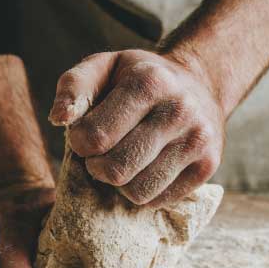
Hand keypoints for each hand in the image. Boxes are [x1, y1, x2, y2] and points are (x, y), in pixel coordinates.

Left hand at [49, 49, 225, 205]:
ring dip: (120, 183)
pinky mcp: (208, 166)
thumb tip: (59, 118)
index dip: (79, 143)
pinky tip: (145, 168)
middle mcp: (179, 110)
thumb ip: (74, 86)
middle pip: (116, 170)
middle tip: (101, 154)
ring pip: (138, 192)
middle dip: (97, 167)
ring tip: (123, 160)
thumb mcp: (103, 67)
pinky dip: (143, 191)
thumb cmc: (138, 78)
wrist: (199, 83)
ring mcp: (198, 140)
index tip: (85, 135)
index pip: (95, 137)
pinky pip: (158, 200)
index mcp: (149, 82)